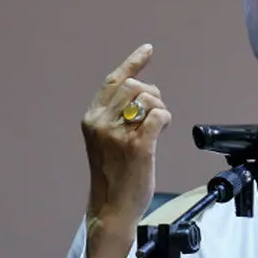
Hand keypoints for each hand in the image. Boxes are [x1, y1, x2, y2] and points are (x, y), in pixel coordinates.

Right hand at [81, 43, 171, 230]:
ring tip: (158, 125)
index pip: (114, 81)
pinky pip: (158, 116)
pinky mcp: (138, 147)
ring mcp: (119, 135)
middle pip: (135, 86)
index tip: (147, 49)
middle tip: (156, 111)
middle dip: (152, 93)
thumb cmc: (112, 175)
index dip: (132, 63)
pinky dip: (165, 118)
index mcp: (91, 119)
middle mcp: (102, 123)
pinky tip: (163, 128)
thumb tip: (143, 94)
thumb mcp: (104, 140)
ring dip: (160, 107)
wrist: (111, 207)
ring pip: (148, 99)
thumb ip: (116, 116)